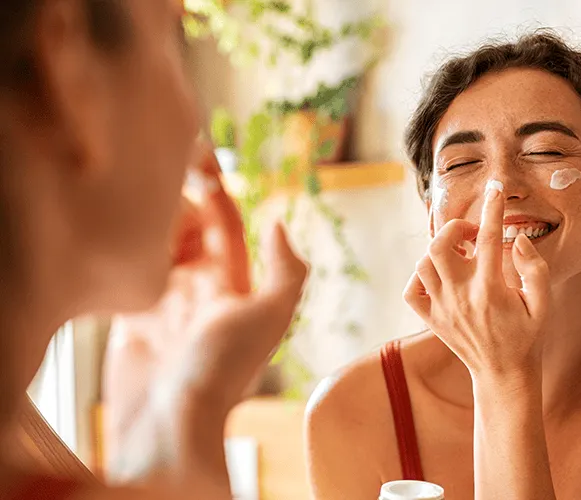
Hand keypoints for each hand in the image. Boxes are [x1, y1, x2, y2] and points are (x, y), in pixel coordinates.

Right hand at [102, 140, 307, 478]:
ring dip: (150, 223)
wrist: (169, 422)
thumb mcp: (269, 317)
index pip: (224, 224)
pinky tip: (120, 237)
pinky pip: (128, 273)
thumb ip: (285, 270)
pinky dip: (125, 254)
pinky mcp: (131, 319)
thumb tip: (278, 223)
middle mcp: (200, 289)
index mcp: (234, 284)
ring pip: (157, 245)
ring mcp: (164, 303)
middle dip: (176, 201)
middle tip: (158, 178)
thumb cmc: (221, 371)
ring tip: (137, 204)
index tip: (196, 156)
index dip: (214, 190)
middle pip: (186, 228)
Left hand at [403, 182, 550, 377]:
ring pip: (423, 264)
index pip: (488, 238)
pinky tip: (440, 277)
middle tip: (471, 234)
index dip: (492, 208)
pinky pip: (411, 291)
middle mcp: (461, 296)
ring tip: (459, 255)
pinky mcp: (432, 320)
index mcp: (491, 289)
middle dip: (454, 229)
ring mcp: (442, 308)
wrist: (503, 375)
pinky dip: (420, 277)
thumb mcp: (543, 303)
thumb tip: (517, 240)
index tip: (495, 189)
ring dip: (439, 251)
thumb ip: (534, 269)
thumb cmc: (527, 337)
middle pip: (440, 246)